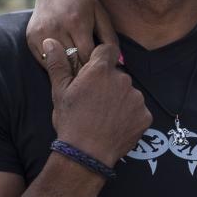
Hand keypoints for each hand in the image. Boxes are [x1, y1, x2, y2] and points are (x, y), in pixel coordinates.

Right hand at [26, 0, 115, 68]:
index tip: (101, 73)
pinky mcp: (31, 38)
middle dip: (83, 73)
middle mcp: (56, 28)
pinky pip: (44, 62)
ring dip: (69, 72)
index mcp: (76, 22)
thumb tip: (118, 64)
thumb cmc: (84, 4)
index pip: (86, 56)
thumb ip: (110, 39)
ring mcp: (41, 33)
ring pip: (57, 65)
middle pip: (71, 62)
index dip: (95, 67)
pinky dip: (55, 67)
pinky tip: (64, 65)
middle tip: (92, 80)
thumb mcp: (101, 16)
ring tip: (79, 76)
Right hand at [44, 41, 150, 166]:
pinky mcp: (145, 116)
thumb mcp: (59, 91)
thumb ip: (58, 63)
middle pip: (118, 74)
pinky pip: (138, 111)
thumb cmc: (71, 121)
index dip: (100, 59)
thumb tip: (51, 42)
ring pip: (129, 93)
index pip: (107, 50)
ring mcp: (136, 98)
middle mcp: (122, 80)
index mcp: (101, 70)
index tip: (94, 73)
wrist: (87, 154)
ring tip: (105, 116)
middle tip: (95, 102)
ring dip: (120, 100)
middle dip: (109, 84)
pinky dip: (130, 116)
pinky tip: (116, 126)